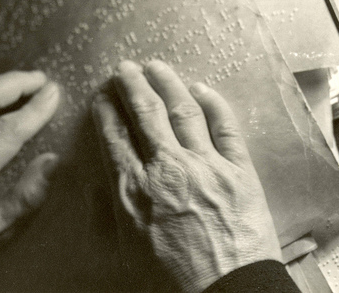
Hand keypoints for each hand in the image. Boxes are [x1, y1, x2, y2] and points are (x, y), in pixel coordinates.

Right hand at [92, 60, 281, 291]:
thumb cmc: (171, 280)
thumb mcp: (123, 252)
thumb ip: (108, 212)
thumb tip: (99, 183)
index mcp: (134, 189)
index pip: (115, 136)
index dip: (107, 110)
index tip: (103, 96)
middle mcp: (167, 169)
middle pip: (146, 113)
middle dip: (132, 85)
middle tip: (125, 68)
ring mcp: (205, 166)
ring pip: (182, 111)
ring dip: (167, 84)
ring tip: (156, 66)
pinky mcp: (239, 171)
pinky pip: (225, 128)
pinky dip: (213, 104)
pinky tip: (201, 88)